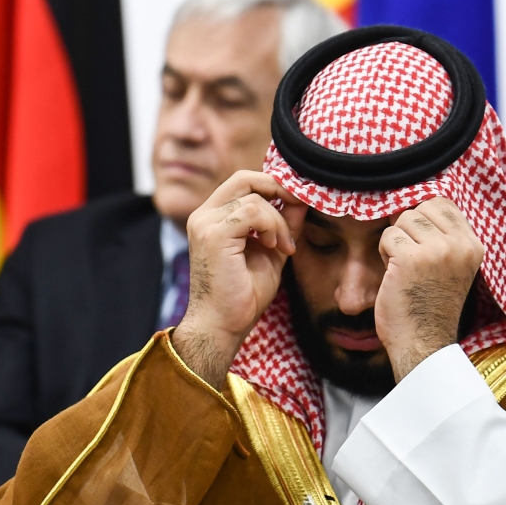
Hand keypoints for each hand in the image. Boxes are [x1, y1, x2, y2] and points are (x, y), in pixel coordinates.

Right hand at [172, 170, 305, 387]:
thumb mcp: (272, 253)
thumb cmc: (243, 296)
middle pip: (245, 178)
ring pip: (254, 198)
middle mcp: (204, 215)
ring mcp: (205, 223)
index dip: (273, 186)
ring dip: (278, 221)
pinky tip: (275, 247)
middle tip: (299, 208)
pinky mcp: (213, 233)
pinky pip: (252, 211)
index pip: (244, 183)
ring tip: (283, 246)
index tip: (298, 202)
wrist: (222, 326)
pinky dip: (271, 226)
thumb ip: (284, 226)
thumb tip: (301, 202)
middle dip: (278, 189)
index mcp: (213, 218)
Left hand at [376, 197, 483, 381]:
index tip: (421, 245)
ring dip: (396, 242)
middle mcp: (460, 245)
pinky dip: (385, 254)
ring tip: (405, 269)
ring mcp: (437, 251)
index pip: (443, 203)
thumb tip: (414, 203)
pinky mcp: (411, 258)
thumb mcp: (451, 266)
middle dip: (409, 229)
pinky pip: (387, 236)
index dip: (424, 218)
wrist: (423, 344)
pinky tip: (395, 276)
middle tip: (412, 261)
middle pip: (421, 208)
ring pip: (402, 219)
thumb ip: (444, 236)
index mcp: (473, 245)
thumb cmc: (430, 306)